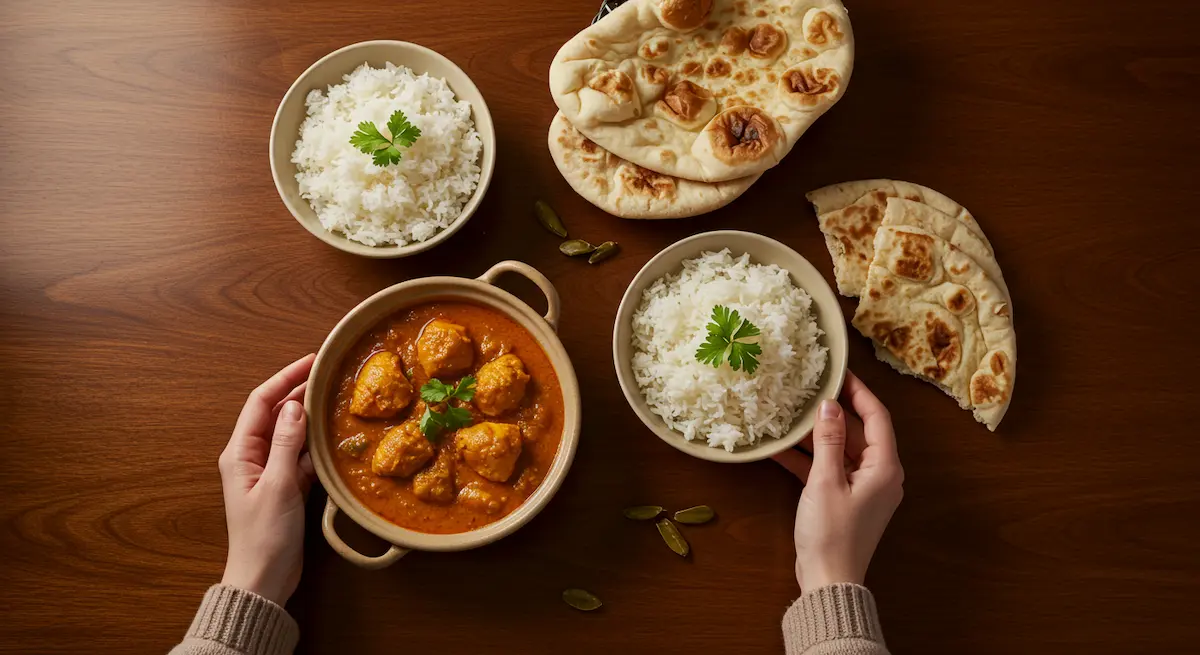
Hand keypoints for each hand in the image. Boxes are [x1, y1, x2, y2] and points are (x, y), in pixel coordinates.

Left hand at [218, 354, 317, 605]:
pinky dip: (315, 444)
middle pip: (275, 413)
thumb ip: (286, 443)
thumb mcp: (278, 485)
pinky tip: (334, 436)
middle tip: (329, 376)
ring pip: (290, 433)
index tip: (312, 361)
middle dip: (299, 392)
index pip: (261, 401)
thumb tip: (295, 405)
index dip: (285, 378)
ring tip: (335, 399)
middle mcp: (250, 456)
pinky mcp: (285, 486)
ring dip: (310, 417)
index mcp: (239, 452)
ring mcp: (268, 471)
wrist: (263, 579)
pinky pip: (300, 455)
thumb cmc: (265, 535)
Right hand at [773, 371, 903, 591]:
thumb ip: (827, 439)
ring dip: (816, 435)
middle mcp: (880, 474)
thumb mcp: (824, 480)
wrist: (829, 581)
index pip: (877, 416)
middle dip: (833, 411)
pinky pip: (829, 470)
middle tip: (808, 388)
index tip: (838, 371)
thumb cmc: (831, 533)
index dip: (858, 391)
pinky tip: (779, 448)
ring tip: (790, 413)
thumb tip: (828, 404)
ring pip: (840, 449)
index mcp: (884, 467)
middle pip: (859, 431)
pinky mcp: (845, 500)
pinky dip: (808, 460)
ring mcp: (863, 488)